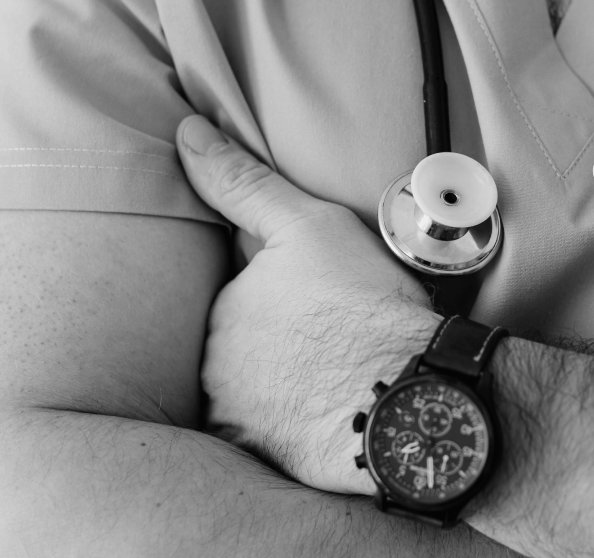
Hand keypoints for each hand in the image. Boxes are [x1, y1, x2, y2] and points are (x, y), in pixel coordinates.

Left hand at [176, 116, 441, 493]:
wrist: (406, 391)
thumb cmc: (363, 305)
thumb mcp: (308, 225)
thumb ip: (244, 184)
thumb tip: (187, 135)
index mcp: (223, 310)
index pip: (242, 297)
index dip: (286, 296)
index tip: (326, 301)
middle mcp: (216, 368)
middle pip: (245, 348)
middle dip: (280, 342)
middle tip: (336, 337)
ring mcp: (241, 418)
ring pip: (258, 392)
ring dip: (287, 384)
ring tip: (341, 375)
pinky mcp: (270, 457)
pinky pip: (274, 436)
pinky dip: (295, 424)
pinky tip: (330, 411)